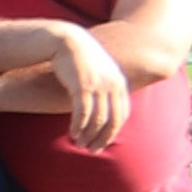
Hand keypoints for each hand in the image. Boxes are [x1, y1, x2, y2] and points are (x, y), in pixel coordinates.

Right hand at [43, 23, 128, 148]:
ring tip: (80, 144)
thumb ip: (105, 90)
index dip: (113, 132)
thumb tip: (103, 108)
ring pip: (98, 119)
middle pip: (112, 120)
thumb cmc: (82, 60)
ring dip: (89, 135)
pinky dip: (79, 126)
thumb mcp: (100, 74)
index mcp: (120, 85)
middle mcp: (113, 86)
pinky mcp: (82, 86)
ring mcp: (99, 86)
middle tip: (92, 150)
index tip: (103, 144)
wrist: (69, 41)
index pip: (122, 115)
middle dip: (102, 138)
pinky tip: (73, 133)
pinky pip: (83, 112)